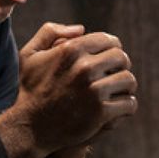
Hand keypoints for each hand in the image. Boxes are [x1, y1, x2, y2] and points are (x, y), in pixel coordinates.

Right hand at [14, 22, 137, 153]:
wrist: (29, 128)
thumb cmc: (31, 89)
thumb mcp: (30, 54)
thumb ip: (50, 32)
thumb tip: (81, 29)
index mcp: (70, 50)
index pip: (108, 40)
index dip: (113, 47)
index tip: (110, 58)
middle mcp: (84, 68)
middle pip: (122, 58)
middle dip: (121, 65)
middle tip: (115, 74)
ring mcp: (93, 91)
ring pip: (129, 80)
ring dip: (126, 86)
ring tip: (119, 91)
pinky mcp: (100, 113)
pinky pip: (129, 103)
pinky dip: (127, 106)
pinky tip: (119, 107)